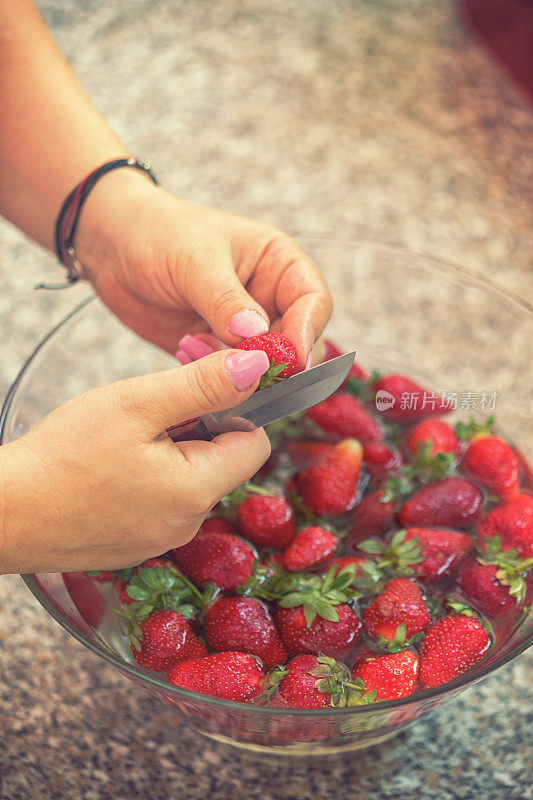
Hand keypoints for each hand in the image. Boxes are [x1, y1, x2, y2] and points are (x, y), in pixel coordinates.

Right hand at [0, 349, 270, 573]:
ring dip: (173, 451)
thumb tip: (259, 366)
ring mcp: (162, 540)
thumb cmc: (64, 455)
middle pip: (224, 462)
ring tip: (125, 439)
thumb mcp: (138, 403)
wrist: (5, 514)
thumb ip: (204, 384)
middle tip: (151, 410)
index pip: (255, 442)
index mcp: (199, 490)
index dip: (233, 409)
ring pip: (192, 480)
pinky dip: (151, 478)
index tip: (195, 392)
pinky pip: (165, 502)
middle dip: (199, 428)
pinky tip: (112, 467)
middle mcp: (190, 523)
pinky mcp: (137, 545)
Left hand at [76, 171, 331, 365]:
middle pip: (296, 344)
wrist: (111, 245)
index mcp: (279, 264)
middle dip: (278, 365)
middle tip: (251, 380)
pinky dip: (217, 382)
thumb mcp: (194, 260)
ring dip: (244, 377)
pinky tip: (190, 365)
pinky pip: (230, 378)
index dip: (307, 333)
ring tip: (210, 368)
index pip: (313, 303)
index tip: (289, 359)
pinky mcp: (217, 352)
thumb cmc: (158, 233)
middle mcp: (270, 299)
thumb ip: (225, 300)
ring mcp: (244, 329)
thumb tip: (257, 335)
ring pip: (264, 367)